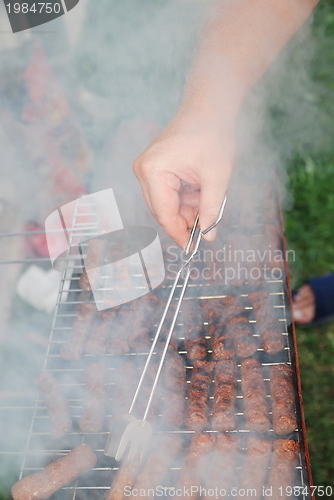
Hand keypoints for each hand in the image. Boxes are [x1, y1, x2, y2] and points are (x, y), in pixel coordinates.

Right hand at [133, 112, 234, 247]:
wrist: (208, 107)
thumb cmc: (212, 135)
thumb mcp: (217, 178)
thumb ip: (211, 210)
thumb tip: (208, 236)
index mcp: (154, 171)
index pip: (164, 214)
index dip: (180, 234)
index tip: (193, 247)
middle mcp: (143, 170)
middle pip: (162, 210)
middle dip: (185, 220)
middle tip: (207, 224)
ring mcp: (145, 168)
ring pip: (165, 203)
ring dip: (187, 207)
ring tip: (207, 196)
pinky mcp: (152, 166)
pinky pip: (166, 192)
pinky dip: (184, 197)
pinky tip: (199, 188)